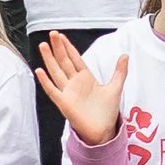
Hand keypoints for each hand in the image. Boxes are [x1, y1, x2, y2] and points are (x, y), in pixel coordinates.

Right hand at [35, 31, 126, 147]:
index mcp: (85, 78)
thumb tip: (125, 55)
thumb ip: (120, 71)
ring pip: (56, 72)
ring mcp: (68, 92)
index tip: (61, 36)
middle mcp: (74, 83)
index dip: (68, 47)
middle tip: (52, 33)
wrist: (103, 130)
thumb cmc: (107, 111)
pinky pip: (52, 90)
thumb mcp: (115, 87)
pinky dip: (45, 81)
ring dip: (49, 59)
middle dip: (58, 48)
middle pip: (64, 61)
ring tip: (43, 46)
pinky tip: (39, 71)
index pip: (75, 59)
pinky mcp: (63, 103)